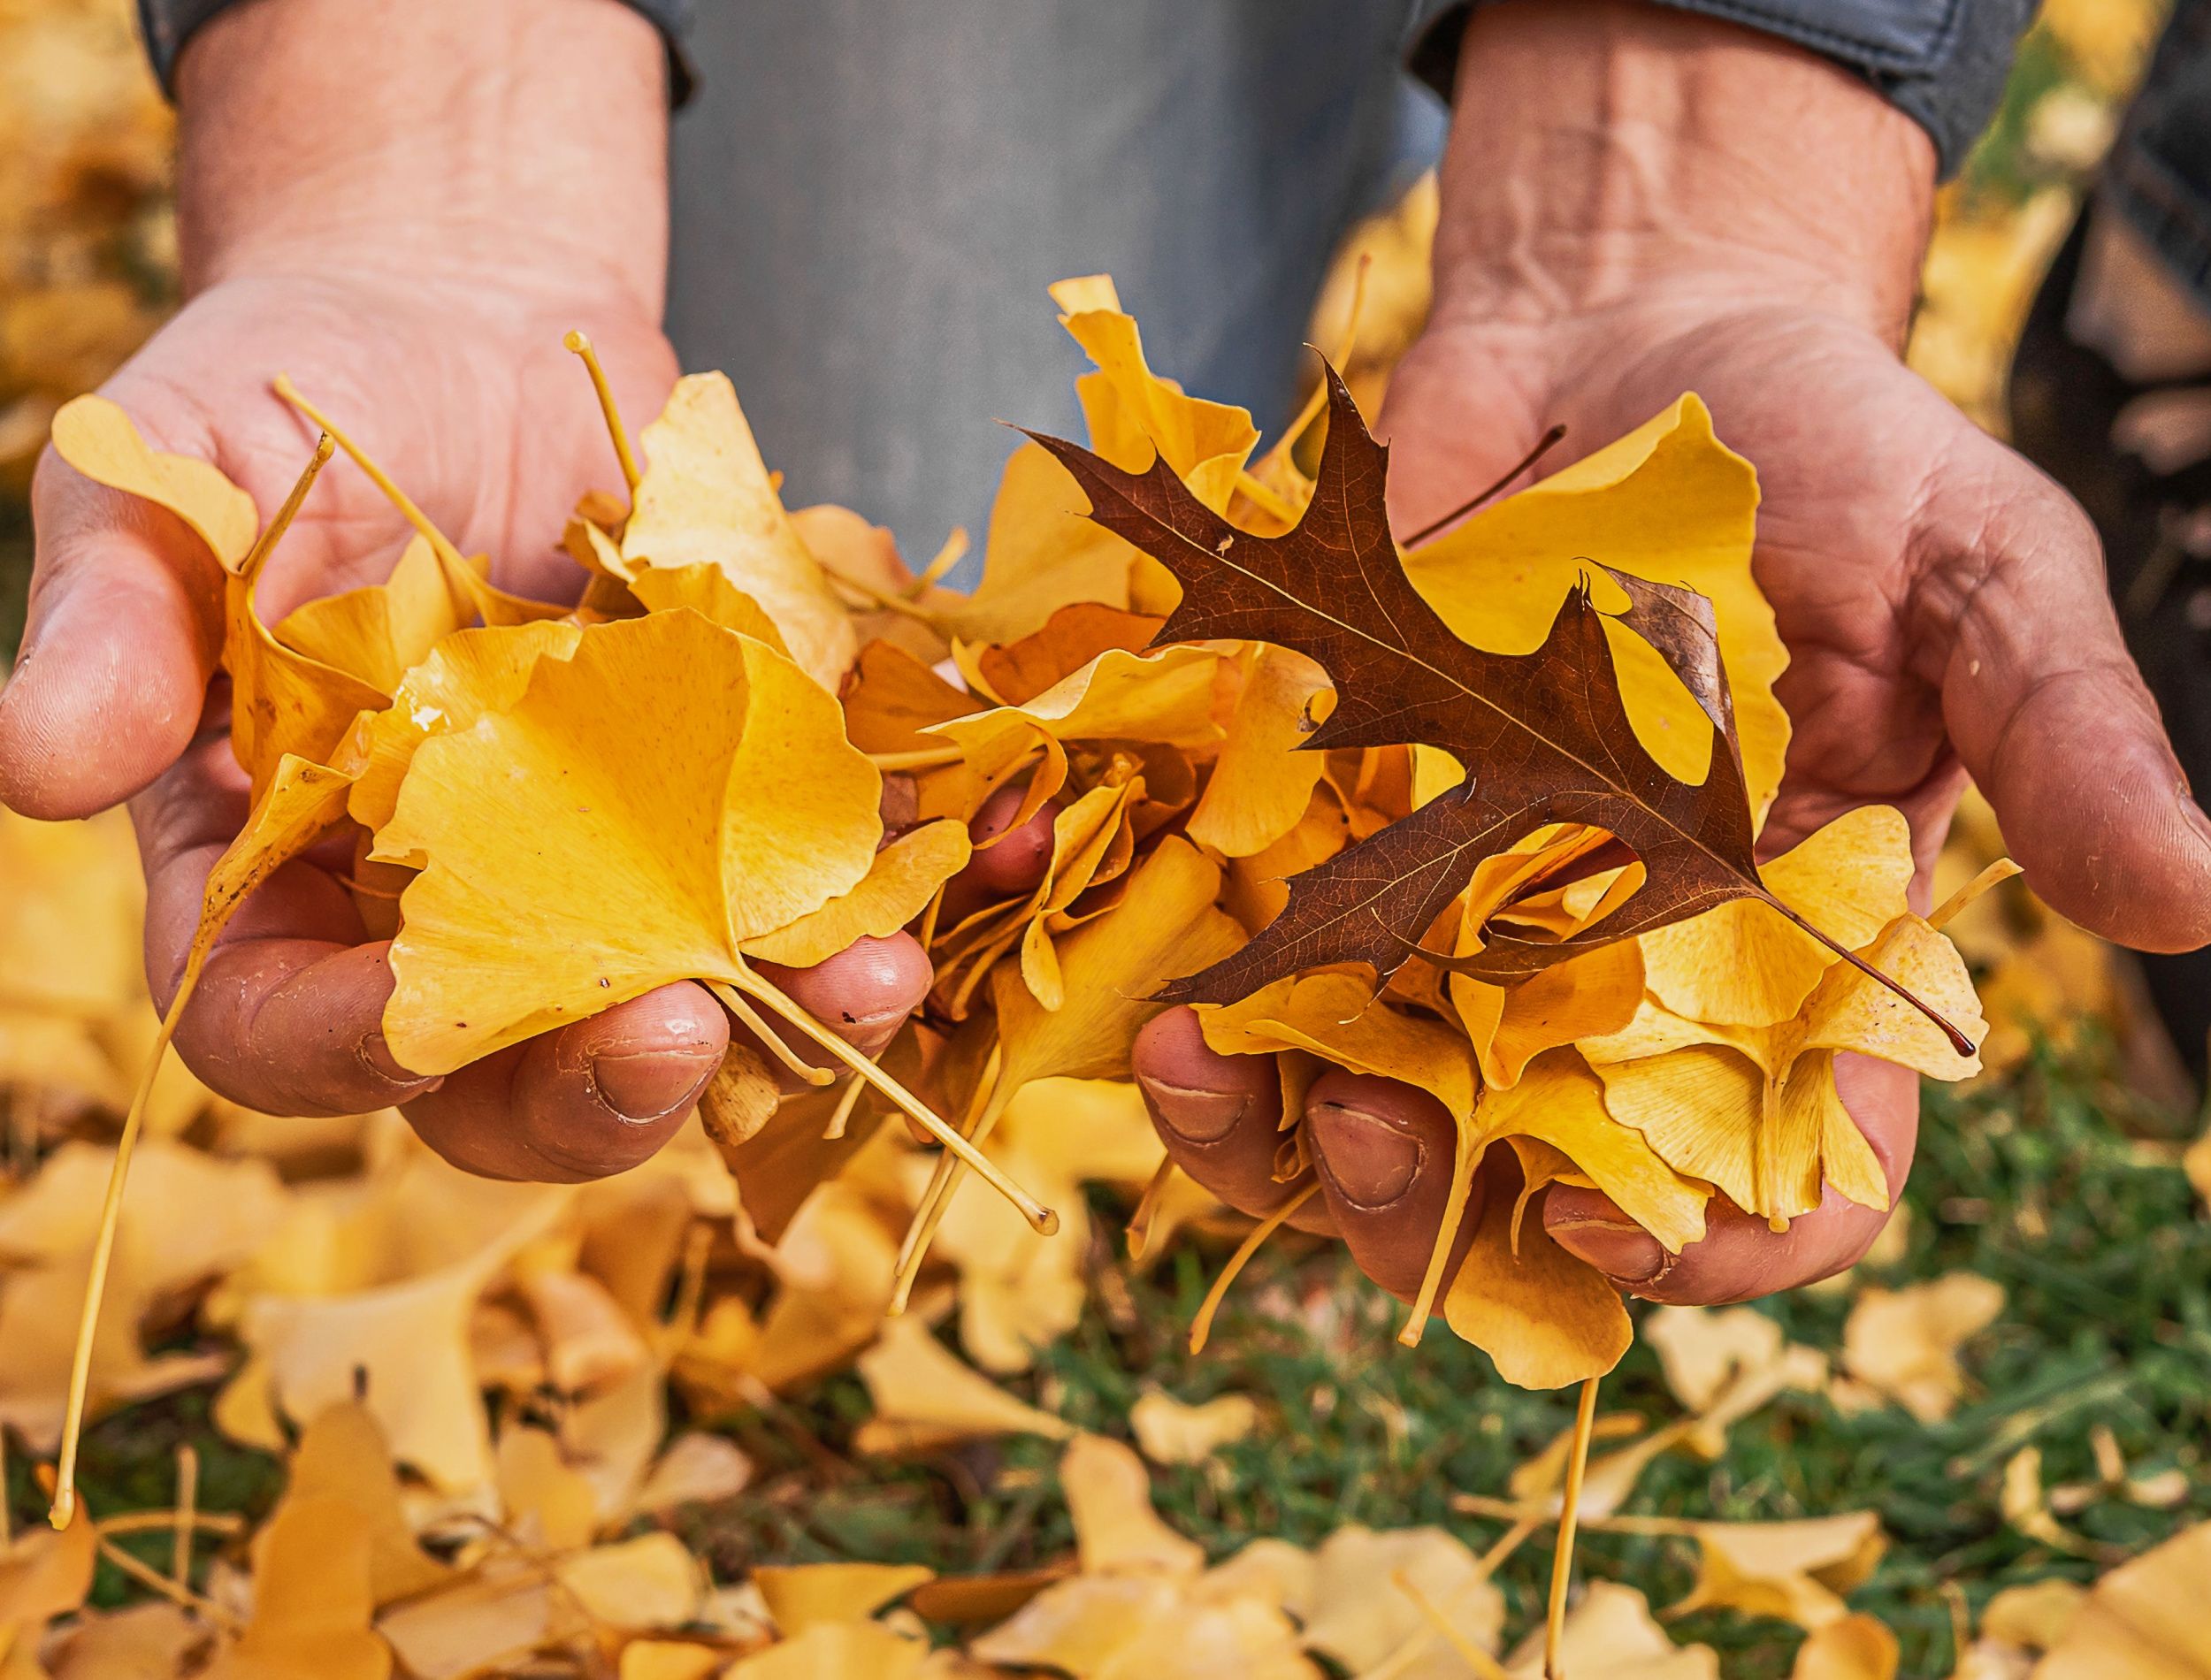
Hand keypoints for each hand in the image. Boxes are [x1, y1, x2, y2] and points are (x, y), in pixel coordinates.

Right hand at [0, 0, 932, 1179]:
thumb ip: (118, 624)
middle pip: (507, 1080)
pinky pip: (804, 896)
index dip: (341, 1052)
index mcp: (275, 879)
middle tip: (676, 1032)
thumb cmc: (286, 401)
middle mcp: (445, 913)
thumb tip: (31, 768)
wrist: (469, 321)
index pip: (282, 1032)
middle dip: (593, 1088)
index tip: (415, 1020)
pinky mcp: (726, 810)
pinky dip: (875, 897)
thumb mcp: (168, 483)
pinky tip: (943, 868)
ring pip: (686, 1017)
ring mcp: (602, 874)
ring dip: (781, 1026)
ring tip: (872, 980)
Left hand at [1134, 0, 2210, 1310]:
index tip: (1622, 1220)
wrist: (1623, 335)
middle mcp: (1613, 980)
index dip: (1717, 1242)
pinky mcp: (1328, 848)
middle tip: (1383, 1131)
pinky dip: (1202, 1032)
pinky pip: (1255, 1000)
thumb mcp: (1974, 572)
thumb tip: (2192, 901)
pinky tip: (1171, 1001)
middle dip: (1441, 1205)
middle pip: (1526, 1191)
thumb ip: (2058, 734)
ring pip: (1359, 1129)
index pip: (1779, 1177)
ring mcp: (1455, 923)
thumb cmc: (1828, 458)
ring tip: (1223, 1070)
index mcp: (1789, 964)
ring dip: (1280, 1150)